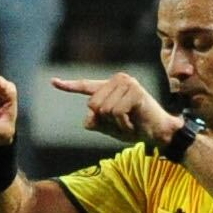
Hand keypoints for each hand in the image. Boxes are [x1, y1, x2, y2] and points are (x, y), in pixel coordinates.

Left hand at [54, 71, 172, 145]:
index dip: (68, 86)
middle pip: (93, 105)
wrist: (159, 132)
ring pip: (104, 109)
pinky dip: (123, 124)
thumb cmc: (135, 127)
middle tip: (124, 122)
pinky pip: (116, 113)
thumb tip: (89, 118)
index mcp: (110, 86)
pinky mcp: (135, 91)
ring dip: (116, 124)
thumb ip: (96, 122)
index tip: (53, 82)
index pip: (85, 86)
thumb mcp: (110, 127)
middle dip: (106, 120)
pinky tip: (134, 123)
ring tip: (130, 122)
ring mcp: (127, 83)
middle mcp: (118, 80)